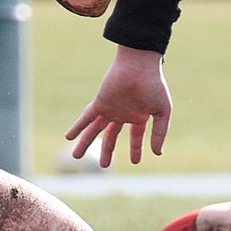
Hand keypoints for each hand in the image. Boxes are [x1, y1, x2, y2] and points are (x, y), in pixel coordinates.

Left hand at [65, 46, 171, 166]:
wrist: (139, 65)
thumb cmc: (153, 84)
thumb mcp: (162, 112)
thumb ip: (159, 132)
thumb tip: (157, 153)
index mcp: (138, 115)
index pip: (135, 137)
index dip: (135, 149)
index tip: (135, 161)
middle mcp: (122, 113)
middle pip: (111, 136)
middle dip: (107, 151)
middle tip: (104, 165)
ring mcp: (109, 109)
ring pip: (95, 130)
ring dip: (85, 143)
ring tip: (76, 156)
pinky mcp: (100, 104)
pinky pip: (86, 118)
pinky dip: (77, 128)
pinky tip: (68, 137)